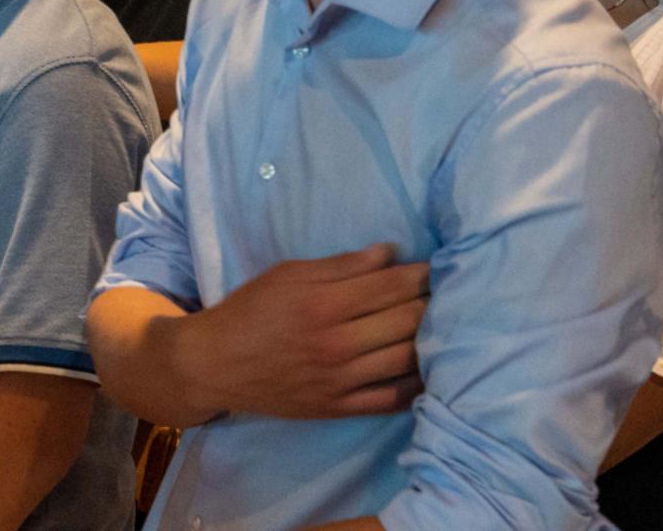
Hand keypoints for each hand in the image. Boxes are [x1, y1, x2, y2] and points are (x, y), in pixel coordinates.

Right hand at [175, 243, 427, 419]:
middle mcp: (337, 343)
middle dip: (434, 303)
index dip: (423, 274)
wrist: (214, 364)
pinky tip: (429, 369)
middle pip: (408, 320)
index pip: (392, 285)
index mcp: (323, 303)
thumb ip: (340, 265)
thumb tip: (389, 254)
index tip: (440, 266)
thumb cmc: (249, 310)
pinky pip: (392, 399)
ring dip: (433, 340)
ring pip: (408, 358)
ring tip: (446, 326)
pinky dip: (417, 384)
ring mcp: (340, 379)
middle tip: (448, 293)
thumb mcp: (287, 275)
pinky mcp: (339, 407)